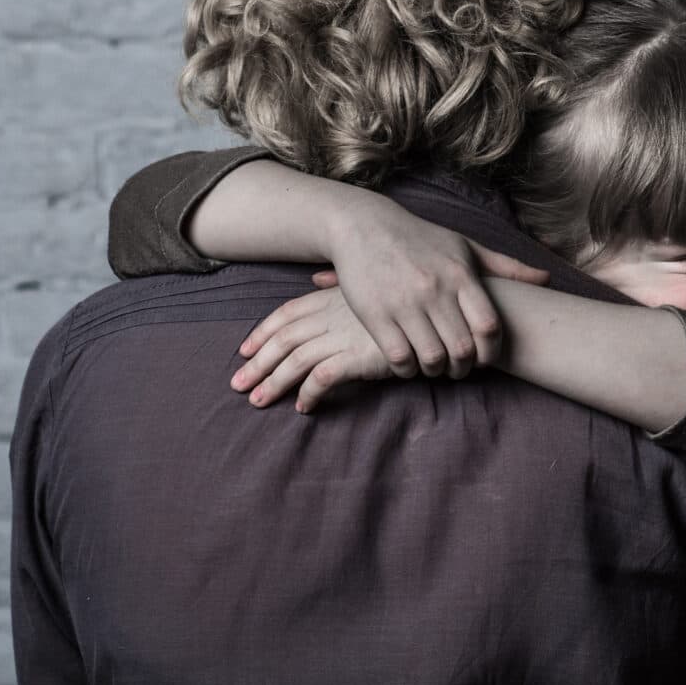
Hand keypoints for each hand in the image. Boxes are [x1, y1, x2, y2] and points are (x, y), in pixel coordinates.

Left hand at [230, 286, 398, 412]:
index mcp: (335, 297)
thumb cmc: (412, 294)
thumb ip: (342, 281)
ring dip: (274, 382)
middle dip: (258, 363)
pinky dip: (309, 393)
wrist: (447, 307)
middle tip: (238, 384)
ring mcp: (346, 334)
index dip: (263, 332)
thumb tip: (318, 277)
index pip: (288, 313)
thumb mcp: (374, 283)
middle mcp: (334, 314)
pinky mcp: (361, 356)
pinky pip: (324, 377)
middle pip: (284, 339)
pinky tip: (305, 407)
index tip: (245, 351)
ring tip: (260, 401)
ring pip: (296, 359)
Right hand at [319, 202, 549, 380]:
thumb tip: (546, 279)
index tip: (486, 358)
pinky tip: (410, 362)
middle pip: (462, 349)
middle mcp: (434, 290)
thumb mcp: (465, 247)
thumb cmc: (421, 238)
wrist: (364, 226)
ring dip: (437, 371)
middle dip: (465, 368)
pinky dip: (408, 370)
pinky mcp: (375, 315)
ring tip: (436, 366)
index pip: (489, 326)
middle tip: (460, 368)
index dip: (492, 352)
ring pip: (431, 358)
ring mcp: (404, 304)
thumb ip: (506, 267)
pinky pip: (399, 358)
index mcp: (460, 275)